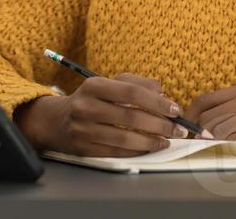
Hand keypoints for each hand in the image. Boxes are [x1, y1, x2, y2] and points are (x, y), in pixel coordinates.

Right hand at [14, 73, 189, 156]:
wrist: (56, 121)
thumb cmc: (91, 100)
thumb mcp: (108, 84)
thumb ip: (136, 83)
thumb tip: (162, 91)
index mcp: (94, 86)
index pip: (131, 92)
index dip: (156, 102)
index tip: (175, 109)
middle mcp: (86, 107)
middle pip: (130, 117)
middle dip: (160, 125)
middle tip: (179, 130)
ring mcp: (83, 130)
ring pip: (125, 138)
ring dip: (151, 141)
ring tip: (166, 141)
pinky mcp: (84, 149)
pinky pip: (117, 152)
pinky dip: (137, 151)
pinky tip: (149, 148)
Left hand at [185, 83, 235, 151]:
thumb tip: (208, 129)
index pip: (205, 100)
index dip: (192, 117)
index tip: (189, 130)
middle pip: (209, 117)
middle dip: (201, 134)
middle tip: (200, 147)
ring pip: (221, 130)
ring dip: (215, 144)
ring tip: (216, 151)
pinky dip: (232, 150)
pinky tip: (234, 154)